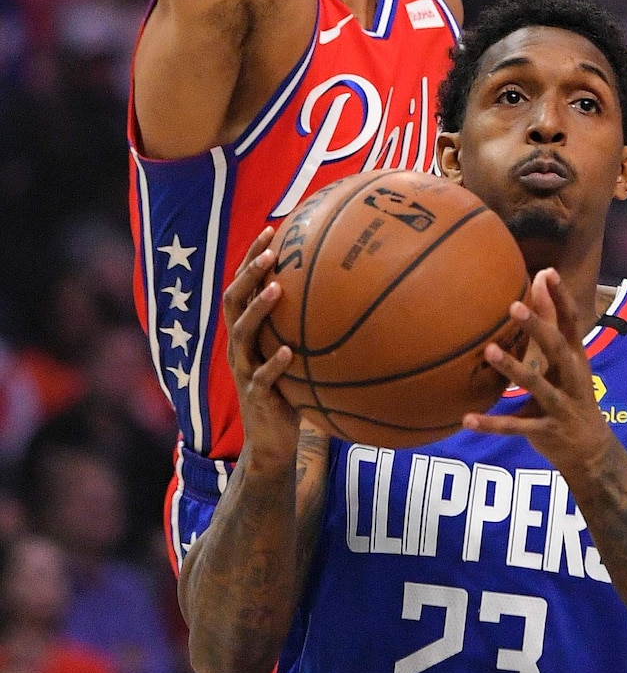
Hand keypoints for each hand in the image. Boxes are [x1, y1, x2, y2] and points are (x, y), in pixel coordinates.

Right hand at [224, 227, 300, 465]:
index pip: (241, 286)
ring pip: (242, 334)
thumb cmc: (288, 389)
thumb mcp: (294, 351)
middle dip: (249, 273)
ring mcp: (244, 371)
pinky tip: (291, 353)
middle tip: (271, 252)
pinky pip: (263, 378)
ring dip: (258, 309)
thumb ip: (306, 325)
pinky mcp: (255, 397)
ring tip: (277, 289)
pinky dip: (275, 364)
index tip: (272, 229)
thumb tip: (347, 289)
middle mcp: (239, 346)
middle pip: (232, 300)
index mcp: (246, 332)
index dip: (251, 257)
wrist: (271, 442)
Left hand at [463, 269, 611, 474]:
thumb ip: (552, 324)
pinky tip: (467, 420)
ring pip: (537, 385)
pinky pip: (516, 426)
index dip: (562, 297)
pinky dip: (492, 424)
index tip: (547, 272)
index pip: (572, 321)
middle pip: (556, 348)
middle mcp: (571, 378)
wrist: (591, 451)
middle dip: (538, 327)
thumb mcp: (567, 361)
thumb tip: (542, 277)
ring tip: (490, 351)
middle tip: (514, 306)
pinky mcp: (545, 430)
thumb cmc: (571, 394)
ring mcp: (560, 405)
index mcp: (575, 357)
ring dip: (513, 368)